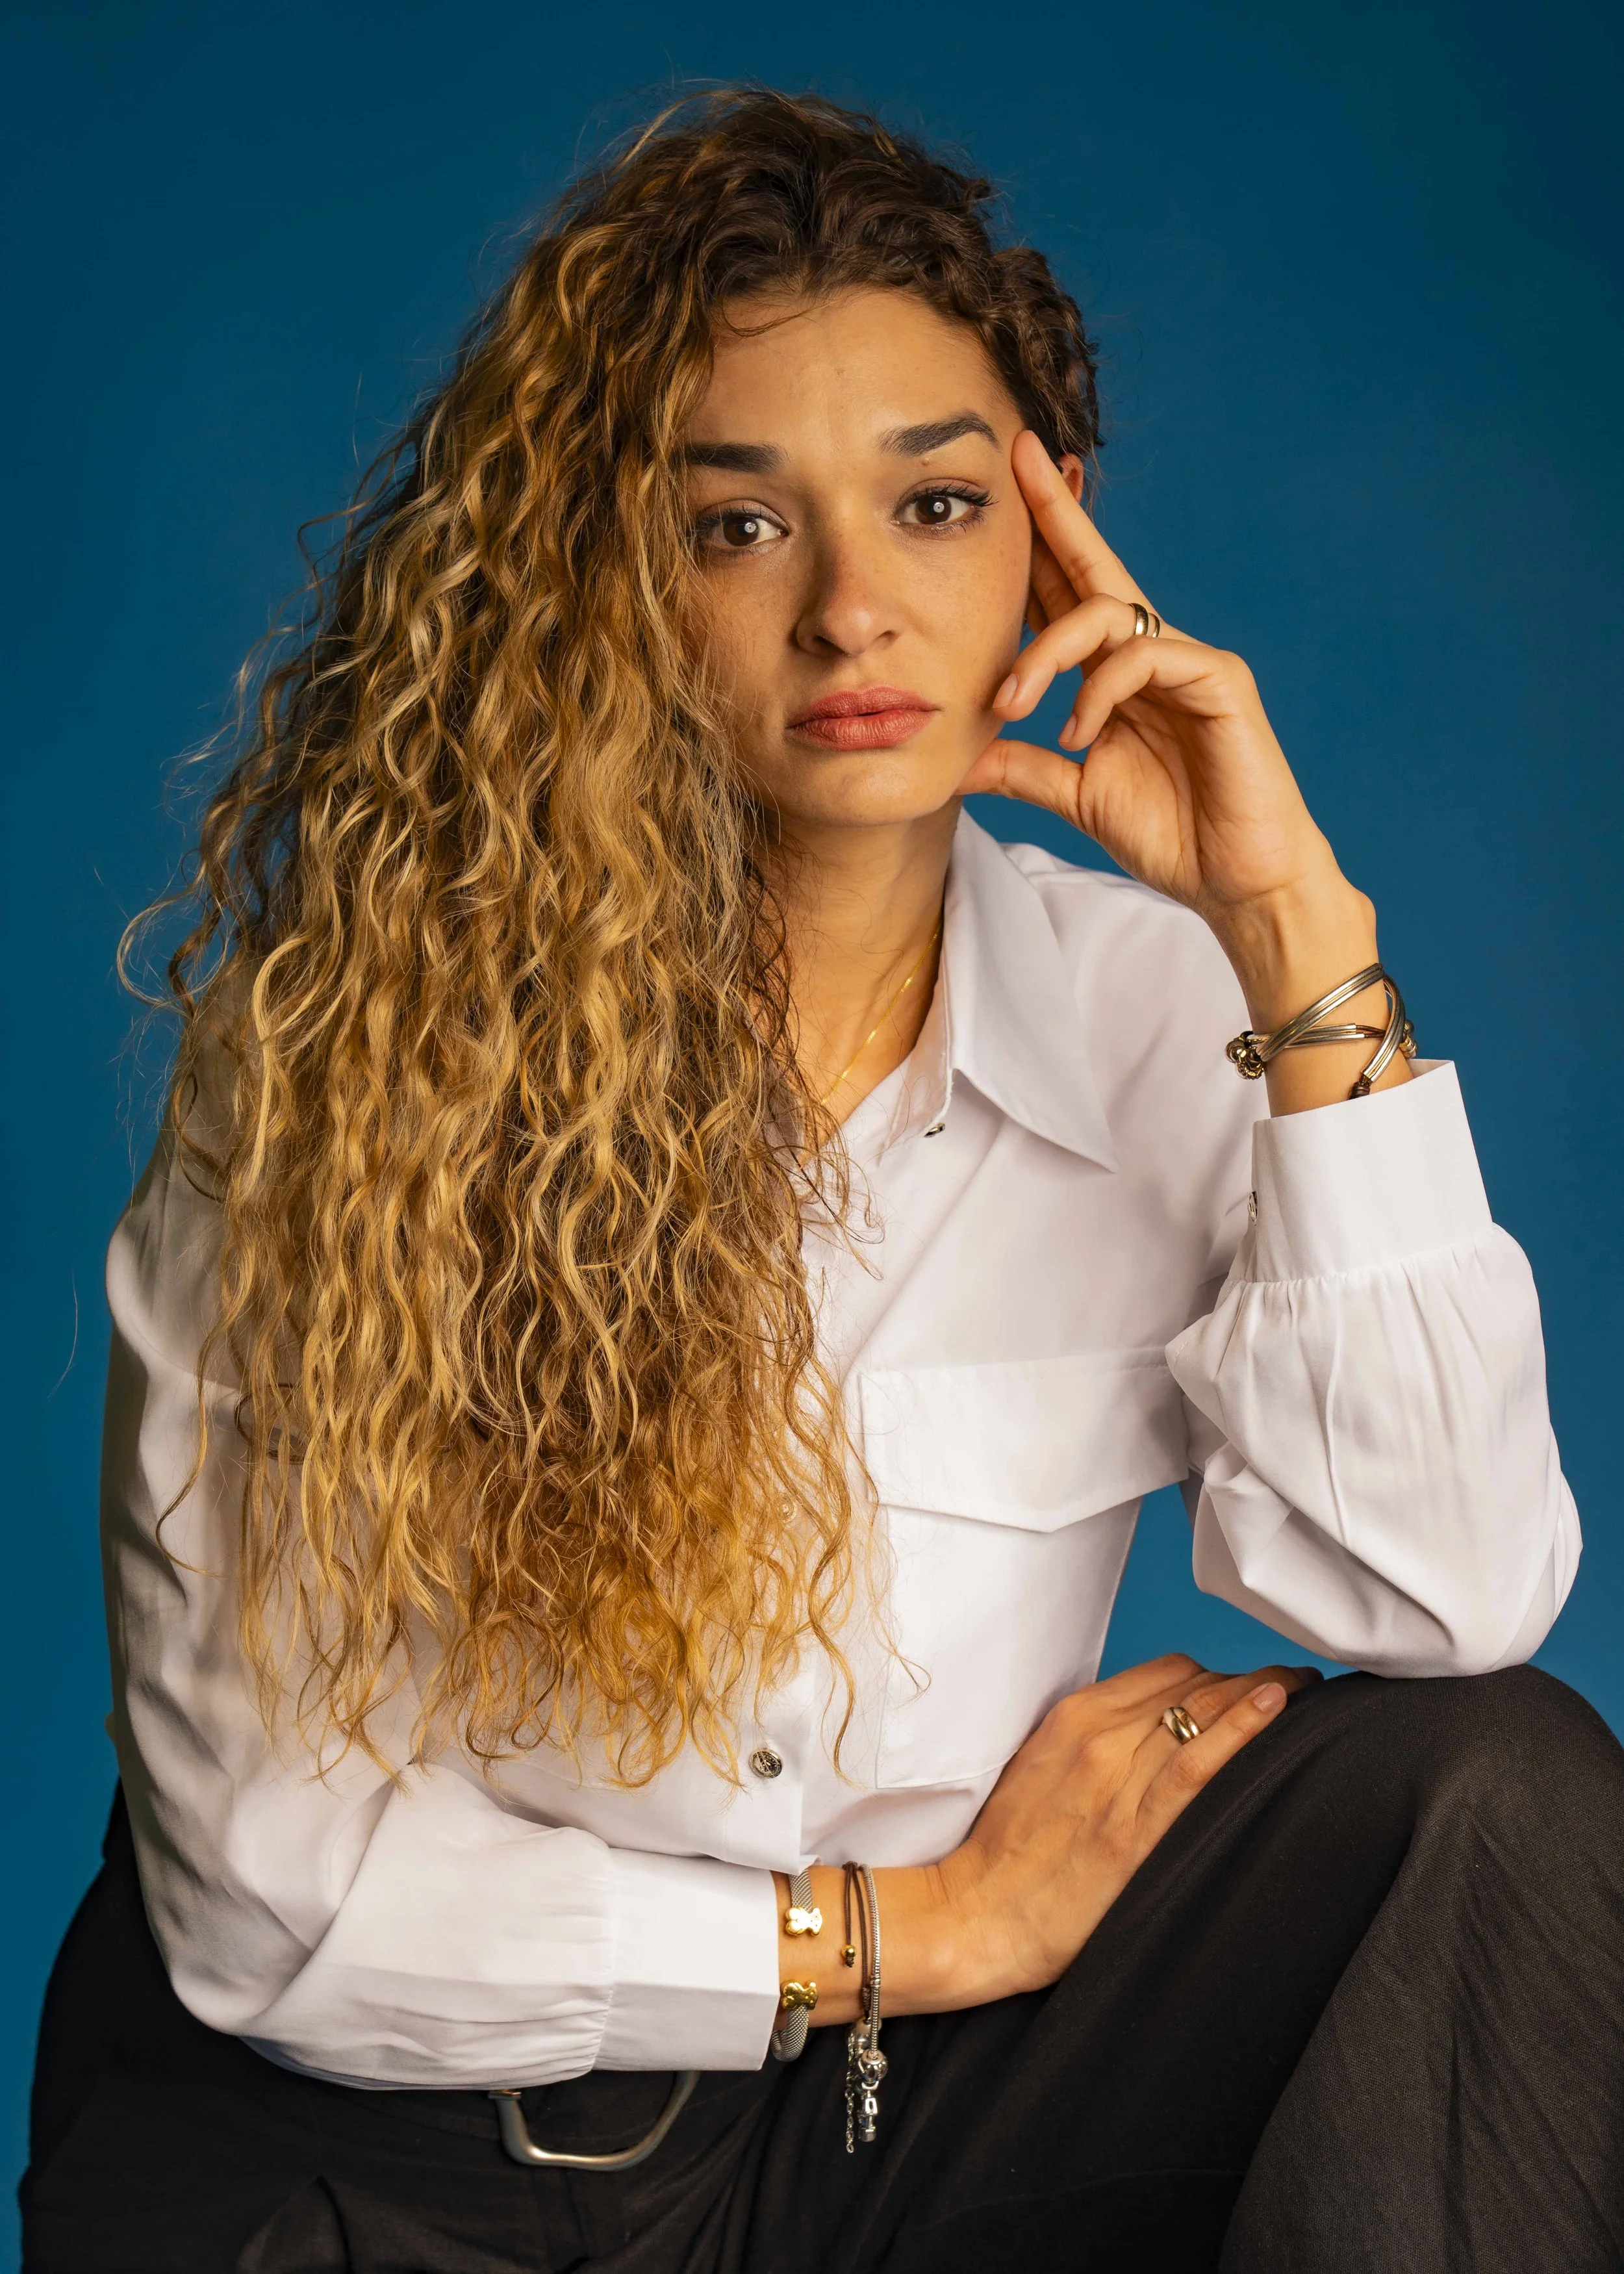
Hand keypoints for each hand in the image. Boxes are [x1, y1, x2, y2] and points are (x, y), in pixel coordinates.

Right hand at [933, 1652, 1318, 2001]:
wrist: (975, 1913)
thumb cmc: (1005, 1852)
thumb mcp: (1040, 1768)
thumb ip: (1092, 1741)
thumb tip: (1150, 1733)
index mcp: (1074, 1716)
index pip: (1165, 1672)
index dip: (1216, 1673)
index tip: (1248, 1682)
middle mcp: (1099, 1736)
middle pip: (1193, 1686)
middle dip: (1249, 1678)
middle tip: (1296, 1684)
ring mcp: (1118, 1780)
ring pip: (1203, 1713)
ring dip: (1263, 1694)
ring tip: (1304, 1691)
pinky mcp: (1134, 1830)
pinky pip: (1197, 1764)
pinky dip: (1241, 1728)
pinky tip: (1277, 1709)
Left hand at [959, 433, 1408, 1100]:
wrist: (1236, 882)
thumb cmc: (1172, 835)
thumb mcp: (1076, 795)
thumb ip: (1021, 768)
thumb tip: (953, 758)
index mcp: (1116, 673)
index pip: (1068, 594)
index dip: (1036, 544)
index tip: (1001, 487)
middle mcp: (1152, 654)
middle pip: (1096, 567)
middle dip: (1053, 511)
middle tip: (1016, 456)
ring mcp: (1189, 662)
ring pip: (1107, 614)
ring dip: (1044, 653)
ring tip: (1012, 705)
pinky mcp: (1220, 681)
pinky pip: (1145, 658)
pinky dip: (1099, 692)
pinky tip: (1077, 734)